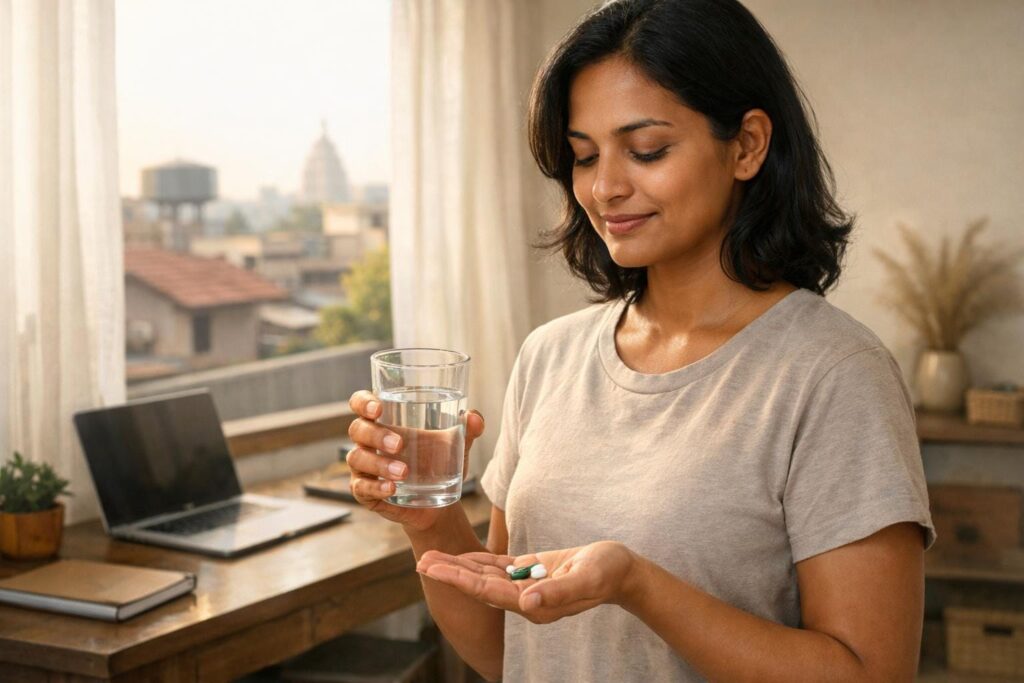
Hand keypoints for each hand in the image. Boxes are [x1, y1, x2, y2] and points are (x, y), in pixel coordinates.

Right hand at [345, 389, 484, 531]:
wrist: (438, 502)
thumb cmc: (439, 463)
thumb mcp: (456, 445)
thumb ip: (467, 429)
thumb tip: (474, 418)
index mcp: (384, 420)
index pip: (360, 402)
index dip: (363, 402)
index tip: (378, 408)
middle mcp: (368, 441)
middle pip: (358, 429)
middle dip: (376, 435)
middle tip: (400, 444)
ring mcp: (363, 467)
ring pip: (357, 458)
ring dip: (379, 464)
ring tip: (403, 473)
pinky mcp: (365, 491)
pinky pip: (361, 487)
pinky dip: (375, 487)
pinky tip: (392, 489)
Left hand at [416, 541, 638, 623]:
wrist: (623, 571)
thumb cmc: (608, 572)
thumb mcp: (587, 578)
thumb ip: (558, 592)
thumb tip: (525, 603)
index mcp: (534, 604)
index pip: (487, 591)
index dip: (458, 580)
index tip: (433, 569)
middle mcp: (525, 599)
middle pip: (479, 585)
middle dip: (449, 573)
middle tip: (420, 560)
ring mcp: (527, 586)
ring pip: (485, 576)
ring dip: (458, 567)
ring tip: (431, 557)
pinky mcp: (532, 573)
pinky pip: (499, 568)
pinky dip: (478, 561)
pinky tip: (461, 556)